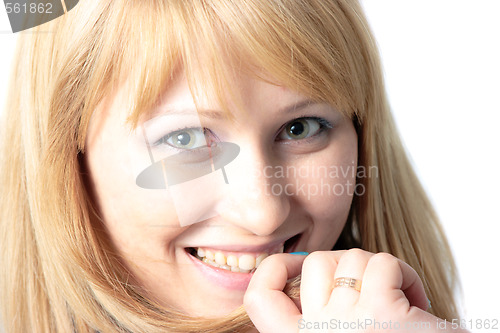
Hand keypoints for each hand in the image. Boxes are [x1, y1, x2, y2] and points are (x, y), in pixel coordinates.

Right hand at [244, 249, 465, 331]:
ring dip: (379, 270)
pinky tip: (416, 302)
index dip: (273, 270)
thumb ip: (320, 316)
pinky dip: (405, 275)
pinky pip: (384, 263)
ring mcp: (345, 323)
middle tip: (368, 288)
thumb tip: (310, 270)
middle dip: (346, 264)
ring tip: (397, 300)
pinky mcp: (383, 312)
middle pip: (315, 263)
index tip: (294, 263)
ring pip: (352, 258)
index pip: (260, 298)